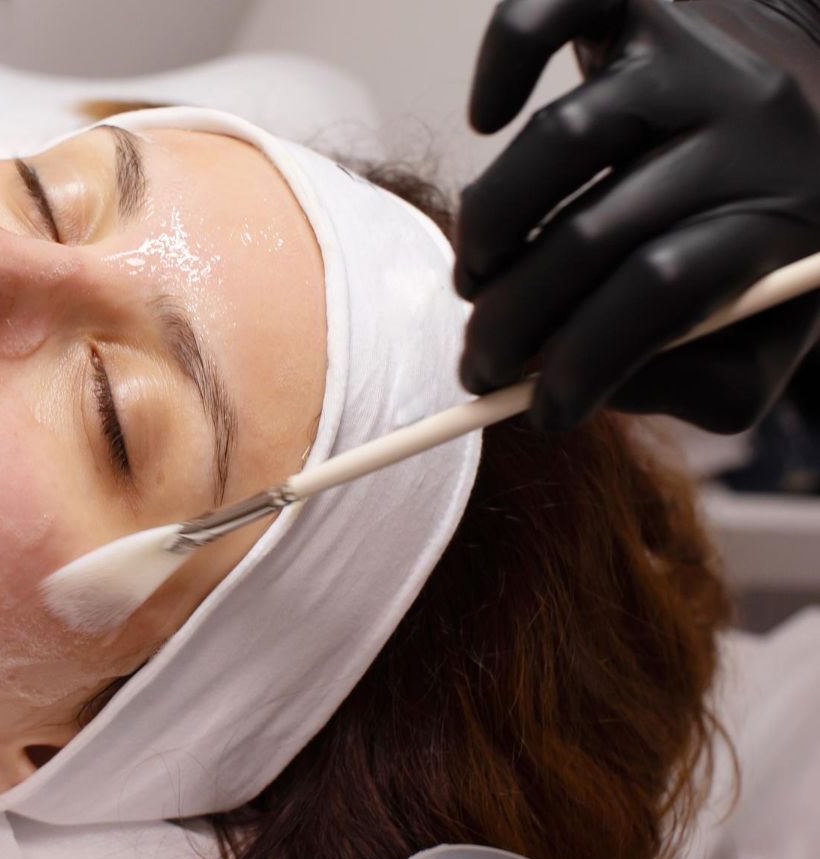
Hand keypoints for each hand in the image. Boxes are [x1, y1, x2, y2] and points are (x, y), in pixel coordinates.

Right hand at [456, 0, 819, 432]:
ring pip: (557, 139)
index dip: (582, 361)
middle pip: (593, 233)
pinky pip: (545, 13)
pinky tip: (486, 117)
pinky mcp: (636, 1)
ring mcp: (687, 55)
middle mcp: (746, 124)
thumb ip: (683, 376)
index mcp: (789, 215)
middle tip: (478, 364)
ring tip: (476, 277)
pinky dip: (500, 63)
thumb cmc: (763, 232)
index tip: (538, 411)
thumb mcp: (763, 324)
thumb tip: (556, 394)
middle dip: (511, 322)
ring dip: (491, 227)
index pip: (660, 292)